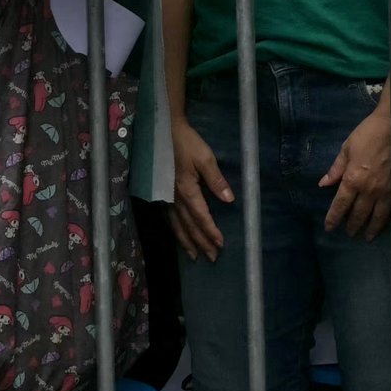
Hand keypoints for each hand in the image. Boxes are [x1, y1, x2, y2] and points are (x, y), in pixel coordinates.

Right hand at [170, 115, 232, 260]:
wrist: (164, 133)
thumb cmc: (187, 144)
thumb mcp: (206, 158)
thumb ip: (216, 180)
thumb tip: (229, 200)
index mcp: (187, 191)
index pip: (202, 217)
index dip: (211, 232)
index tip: (221, 244)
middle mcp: (175, 199)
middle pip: (189, 227)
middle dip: (201, 243)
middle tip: (211, 258)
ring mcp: (166, 198)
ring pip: (177, 226)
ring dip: (186, 242)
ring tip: (194, 256)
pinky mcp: (161, 194)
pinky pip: (168, 219)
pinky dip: (175, 231)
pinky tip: (179, 237)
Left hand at [316, 98, 390, 238]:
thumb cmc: (368, 134)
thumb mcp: (346, 148)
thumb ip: (336, 169)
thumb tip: (323, 184)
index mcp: (352, 179)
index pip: (340, 205)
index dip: (333, 218)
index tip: (329, 227)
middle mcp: (368, 190)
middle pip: (359, 214)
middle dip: (352, 226)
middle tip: (349, 233)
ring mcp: (385, 191)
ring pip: (377, 217)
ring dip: (370, 229)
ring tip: (366, 236)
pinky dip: (386, 220)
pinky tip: (384, 224)